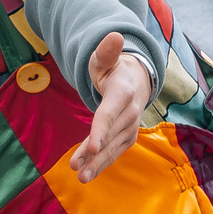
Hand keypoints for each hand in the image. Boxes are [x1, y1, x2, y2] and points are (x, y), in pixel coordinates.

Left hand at [73, 32, 155, 181]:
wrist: (136, 79)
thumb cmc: (113, 68)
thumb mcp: (105, 58)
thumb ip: (106, 51)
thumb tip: (113, 36)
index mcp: (123, 92)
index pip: (109, 113)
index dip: (101, 130)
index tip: (93, 147)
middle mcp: (131, 111)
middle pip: (109, 135)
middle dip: (93, 153)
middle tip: (77, 169)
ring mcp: (131, 126)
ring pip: (112, 147)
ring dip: (97, 164)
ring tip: (81, 178)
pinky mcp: (128, 136)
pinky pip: (115, 152)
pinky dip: (103, 164)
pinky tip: (89, 174)